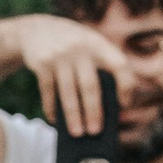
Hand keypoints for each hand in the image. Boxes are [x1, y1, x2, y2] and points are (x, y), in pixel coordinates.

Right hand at [17, 12, 135, 136]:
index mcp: (100, 44)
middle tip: (95, 131)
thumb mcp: (89, 46)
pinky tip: (54, 120)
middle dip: (94, 111)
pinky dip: (51, 108)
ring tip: (77, 133)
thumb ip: (102, 67)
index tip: (124, 105)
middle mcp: (81, 48)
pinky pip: (49, 91)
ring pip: (68, 92)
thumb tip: (111, 108)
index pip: (120, 65)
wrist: (37, 29)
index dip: (126, 86)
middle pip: (90, 86)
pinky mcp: (42, 63)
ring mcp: (60, 55)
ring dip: (73, 116)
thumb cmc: (72, 46)